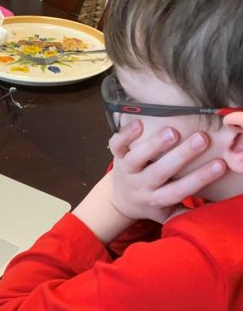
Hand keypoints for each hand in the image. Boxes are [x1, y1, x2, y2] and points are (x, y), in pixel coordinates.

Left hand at [108, 120, 226, 222]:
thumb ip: (185, 212)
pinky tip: (138, 123)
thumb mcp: (167, 213)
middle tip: (201, 138)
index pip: (180, 191)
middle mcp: (141, 185)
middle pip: (159, 172)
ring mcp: (127, 170)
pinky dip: (124, 135)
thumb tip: (213, 207)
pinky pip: (117, 146)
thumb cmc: (152, 202)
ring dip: (154, 145)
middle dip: (181, 155)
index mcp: (157, 199)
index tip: (220, 165)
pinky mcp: (116, 156)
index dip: (200, 178)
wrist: (120, 199)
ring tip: (172, 131)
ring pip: (137, 158)